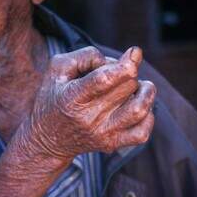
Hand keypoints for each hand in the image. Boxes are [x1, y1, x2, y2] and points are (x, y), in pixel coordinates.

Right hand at [23, 46, 155, 158]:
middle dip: (130, 72)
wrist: (48, 139)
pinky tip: (139, 106)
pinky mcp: (111, 144)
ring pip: (139, 110)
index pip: (104, 80)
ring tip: (139, 86)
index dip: (125, 64)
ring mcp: (102, 134)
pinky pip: (141, 134)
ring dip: (146, 92)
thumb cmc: (53, 98)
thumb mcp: (57, 69)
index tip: (135, 52)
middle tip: (122, 71)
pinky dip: (148, 116)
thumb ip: (84, 56)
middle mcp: (88, 118)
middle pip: (126, 88)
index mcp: (72, 97)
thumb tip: (115, 61)